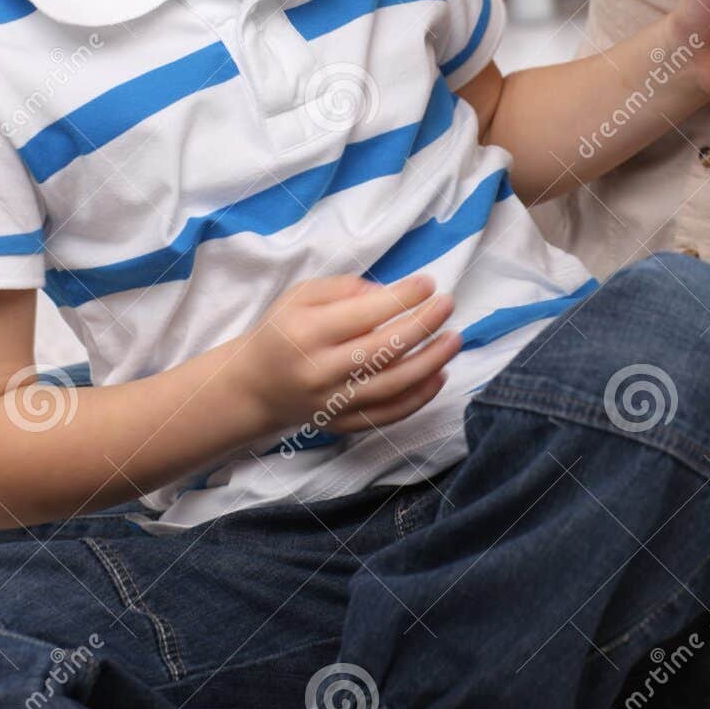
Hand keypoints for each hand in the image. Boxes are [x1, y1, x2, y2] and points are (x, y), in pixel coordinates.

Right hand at [235, 272, 462, 436]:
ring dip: (430, 362)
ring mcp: (333, 403)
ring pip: (391, 386)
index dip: (402, 297)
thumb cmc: (282, 331)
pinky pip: (387, 415)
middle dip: (423, 324)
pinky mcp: (343, 424)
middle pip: (383, 349)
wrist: (255, 386)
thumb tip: (388, 293)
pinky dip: (418, 398)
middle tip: (448, 304)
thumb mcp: (300, 295)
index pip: (364, 313)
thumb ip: (342, 288)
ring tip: (454, 339)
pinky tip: (439, 375)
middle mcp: (320, 371)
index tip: (429, 283)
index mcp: (306, 332)